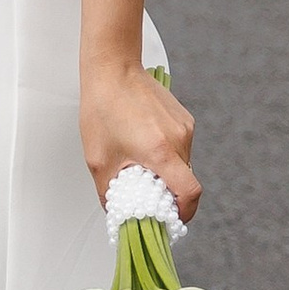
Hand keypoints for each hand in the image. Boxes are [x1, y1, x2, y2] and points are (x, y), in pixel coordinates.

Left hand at [79, 46, 198, 223]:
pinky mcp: (183, 117)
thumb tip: (117, 212)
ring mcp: (184, 126)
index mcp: (160, 151)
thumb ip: (110, 192)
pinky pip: (180, 147)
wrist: (113, 69)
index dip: (184, 213)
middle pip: (186, 180)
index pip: (190, 192)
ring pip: (183, 164)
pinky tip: (144, 147)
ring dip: (167, 173)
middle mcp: (179, 138)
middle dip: (169, 195)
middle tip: (147, 197)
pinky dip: (167, 156)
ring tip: (141, 167)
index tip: (172, 220)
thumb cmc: (103, 108)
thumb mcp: (98, 160)